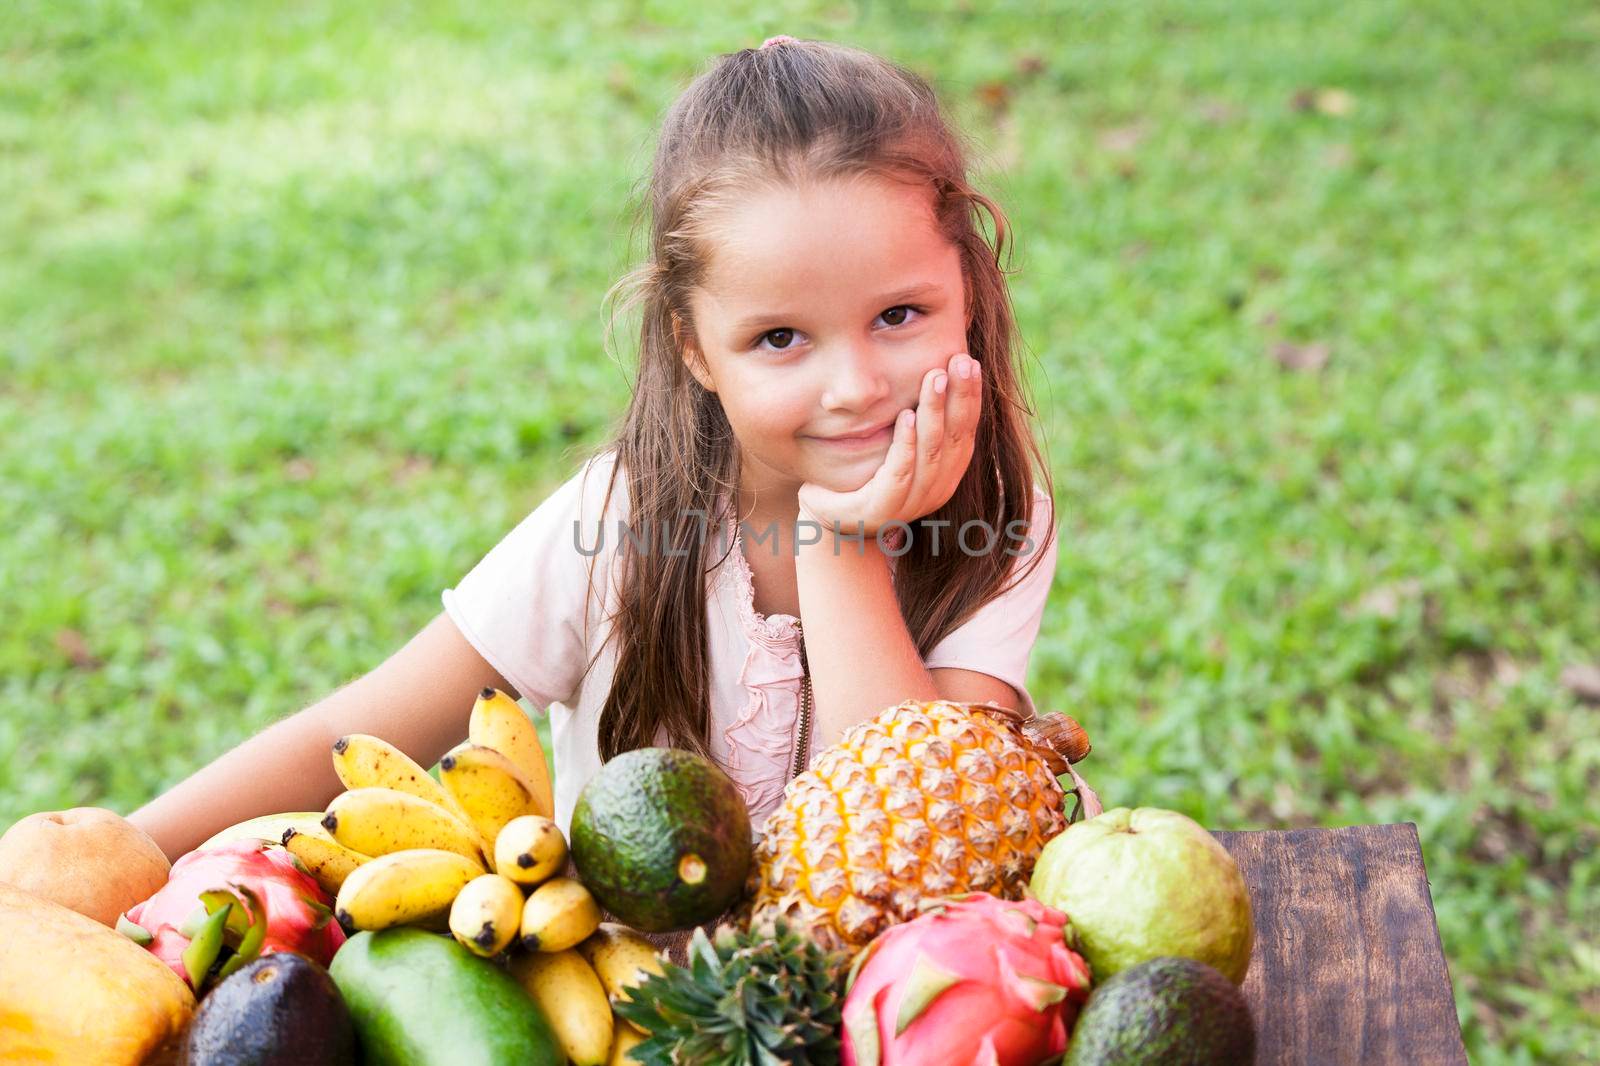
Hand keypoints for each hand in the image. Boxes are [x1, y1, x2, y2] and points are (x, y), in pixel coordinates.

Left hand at [798, 351, 981, 538]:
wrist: (831, 519)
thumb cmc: (866, 474)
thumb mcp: (898, 443)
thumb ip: (918, 416)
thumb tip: (933, 367)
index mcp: (946, 472)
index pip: (966, 430)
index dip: (970, 396)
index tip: (969, 361)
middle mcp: (936, 489)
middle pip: (956, 438)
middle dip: (960, 396)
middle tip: (959, 360)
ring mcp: (911, 503)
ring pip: (931, 452)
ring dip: (934, 412)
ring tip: (934, 378)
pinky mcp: (883, 511)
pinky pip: (900, 472)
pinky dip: (905, 443)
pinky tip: (906, 416)